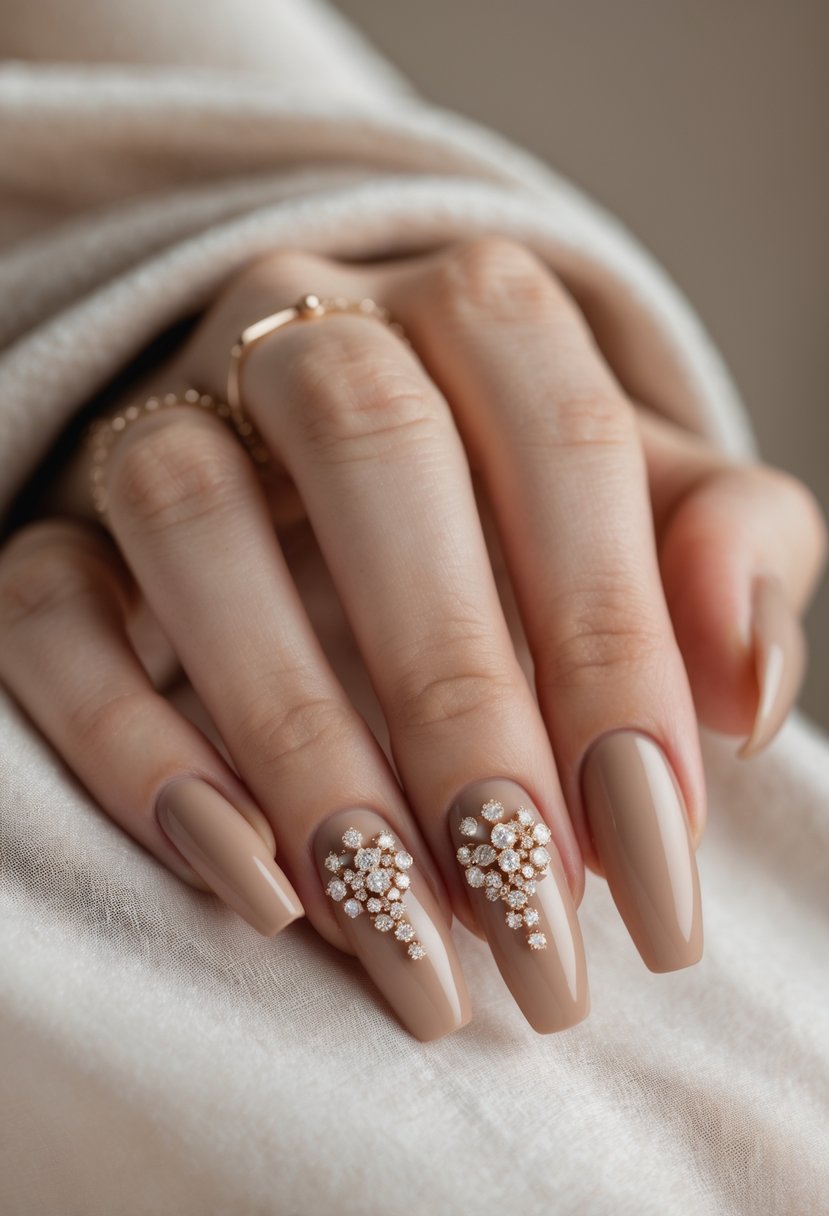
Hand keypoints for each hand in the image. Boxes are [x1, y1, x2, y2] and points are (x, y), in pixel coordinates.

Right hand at [1, 238, 823, 1039]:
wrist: (342, 480)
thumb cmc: (523, 510)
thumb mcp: (654, 509)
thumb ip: (730, 555)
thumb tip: (746, 691)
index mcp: (480, 313)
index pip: (566, 447)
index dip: (618, 656)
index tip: (652, 862)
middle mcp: (310, 333)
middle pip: (379, 463)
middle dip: (461, 707)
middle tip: (528, 916)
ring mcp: (167, 414)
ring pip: (197, 527)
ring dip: (301, 741)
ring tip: (396, 924)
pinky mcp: (59, 520)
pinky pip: (50, 603)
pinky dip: (130, 740)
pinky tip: (248, 873)